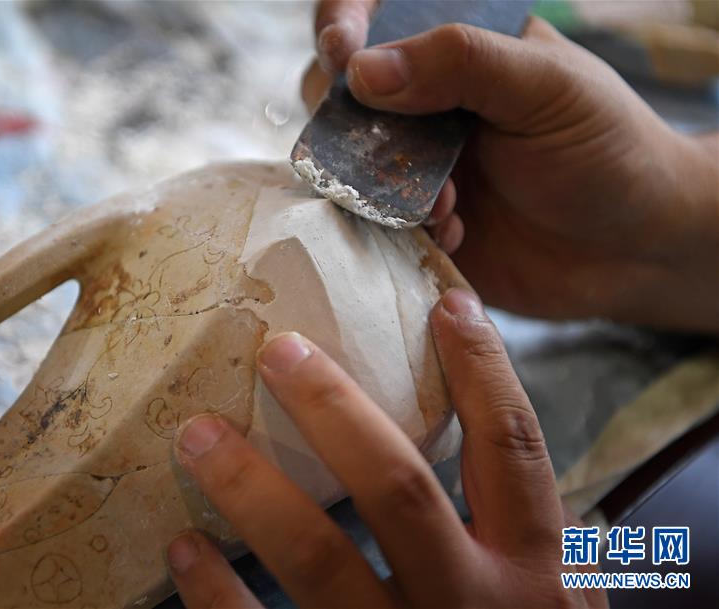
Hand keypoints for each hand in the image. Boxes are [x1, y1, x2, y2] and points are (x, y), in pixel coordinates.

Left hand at [165, 288, 605, 608]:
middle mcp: (474, 608)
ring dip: (251, 489)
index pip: (512, 446)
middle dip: (334, 408)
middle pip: (397, 486)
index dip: (482, 368)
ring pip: (320, 559)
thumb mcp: (551, 607)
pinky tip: (183, 552)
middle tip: (277, 348)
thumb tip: (472, 444)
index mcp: (537, 576)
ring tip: (195, 435)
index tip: (445, 302)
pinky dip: (218, 596)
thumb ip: (522, 540)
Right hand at [304, 4, 718, 332]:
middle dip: (352, 121)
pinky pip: (373, 223)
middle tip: (388, 147)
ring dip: (380, 184)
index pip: (373, 16)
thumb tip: (362, 70)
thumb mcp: (546, 87)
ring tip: (443, 204)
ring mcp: (415, 166)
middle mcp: (424, 105)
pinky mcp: (414, 225)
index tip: (341, 53)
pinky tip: (453, 233)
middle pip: (339, 93)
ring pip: (348, 163)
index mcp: (456, 50)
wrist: (631, 248)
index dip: (342, 27)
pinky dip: (402, 229)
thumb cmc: (604, 149)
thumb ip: (460, 64)